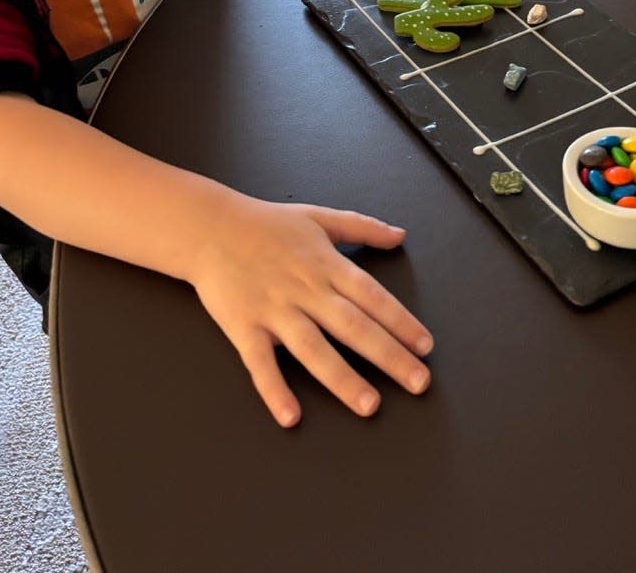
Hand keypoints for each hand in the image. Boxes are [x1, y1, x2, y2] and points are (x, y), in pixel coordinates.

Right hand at [187, 192, 433, 426]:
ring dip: (342, 379)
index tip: (426, 346)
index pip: (372, 296)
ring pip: (313, 349)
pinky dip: (275, 390)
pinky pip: (261, 363)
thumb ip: (362, 228)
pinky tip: (291, 417)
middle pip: (352, 326)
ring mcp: (274, 310)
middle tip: (418, 382)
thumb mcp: (319, 217)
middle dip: (388, 356)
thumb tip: (400, 235)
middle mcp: (305, 289)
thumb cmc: (267, 224)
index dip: (401, 321)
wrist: (210, 228)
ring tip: (370, 405)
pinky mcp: (244, 327)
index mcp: (326, 264)